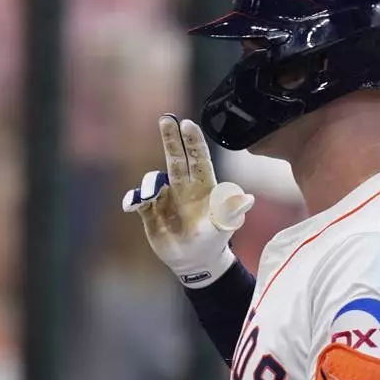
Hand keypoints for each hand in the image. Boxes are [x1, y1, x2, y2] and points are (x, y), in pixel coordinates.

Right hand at [122, 115, 254, 287]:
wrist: (193, 260)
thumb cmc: (213, 240)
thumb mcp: (224, 227)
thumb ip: (232, 211)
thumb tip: (247, 198)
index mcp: (203, 187)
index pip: (198, 159)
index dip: (193, 142)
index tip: (187, 124)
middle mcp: (183, 187)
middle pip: (175, 158)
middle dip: (170, 138)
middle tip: (166, 119)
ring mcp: (165, 198)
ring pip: (153, 180)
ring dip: (149, 185)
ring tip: (148, 199)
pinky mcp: (150, 211)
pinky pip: (138, 200)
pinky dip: (134, 199)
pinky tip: (132, 205)